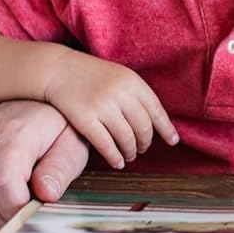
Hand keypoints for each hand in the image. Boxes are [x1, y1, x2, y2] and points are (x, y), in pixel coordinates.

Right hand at [0, 100, 89, 230]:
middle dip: (2, 220)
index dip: (16, 209)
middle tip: (20, 213)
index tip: (30, 210)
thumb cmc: (52, 132)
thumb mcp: (71, 146)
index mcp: (13, 131)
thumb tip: (46, 194)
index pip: (1, 183)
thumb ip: (60, 170)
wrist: (31, 110)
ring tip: (3, 203)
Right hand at [41, 53, 178, 170]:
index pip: (156, 110)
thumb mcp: (120, 76)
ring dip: (130, 152)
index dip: (166, 128)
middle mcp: (120, 94)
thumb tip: (157, 120)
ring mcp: (102, 107)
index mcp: (132, 82)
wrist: (60, 70)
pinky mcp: (85, 119)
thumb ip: (136, 94)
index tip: (173, 141)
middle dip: (145, 142)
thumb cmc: (93, 76)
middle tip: (142, 149)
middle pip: (143, 128)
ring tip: (129, 155)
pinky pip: (106, 145)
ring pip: (126, 139)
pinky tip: (116, 162)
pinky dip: (114, 157)